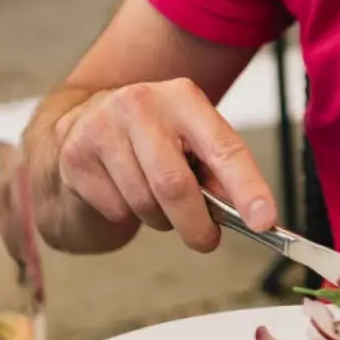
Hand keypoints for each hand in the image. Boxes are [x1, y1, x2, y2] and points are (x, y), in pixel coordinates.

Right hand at [55, 78, 275, 251]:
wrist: (82, 127)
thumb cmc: (153, 142)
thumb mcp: (193, 146)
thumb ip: (221, 176)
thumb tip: (251, 217)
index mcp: (184, 98)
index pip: (224, 149)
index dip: (247, 189)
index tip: (264, 222)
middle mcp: (141, 103)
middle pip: (176, 185)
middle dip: (196, 225)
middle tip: (206, 241)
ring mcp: (101, 127)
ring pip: (145, 203)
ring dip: (161, 219)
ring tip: (157, 202)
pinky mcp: (75, 156)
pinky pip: (116, 210)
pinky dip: (128, 215)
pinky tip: (123, 191)